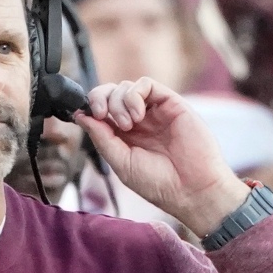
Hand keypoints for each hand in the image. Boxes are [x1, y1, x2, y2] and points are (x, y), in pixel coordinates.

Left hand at [75, 78, 249, 236]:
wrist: (192, 188)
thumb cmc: (159, 182)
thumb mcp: (120, 162)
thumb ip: (101, 138)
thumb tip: (80, 115)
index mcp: (123, 135)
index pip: (100, 109)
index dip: (91, 106)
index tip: (88, 116)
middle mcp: (137, 121)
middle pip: (109, 93)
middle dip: (100, 100)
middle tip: (104, 117)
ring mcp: (153, 111)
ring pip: (125, 87)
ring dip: (118, 102)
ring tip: (129, 125)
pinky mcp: (170, 103)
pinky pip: (146, 84)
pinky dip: (134, 95)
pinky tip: (138, 115)